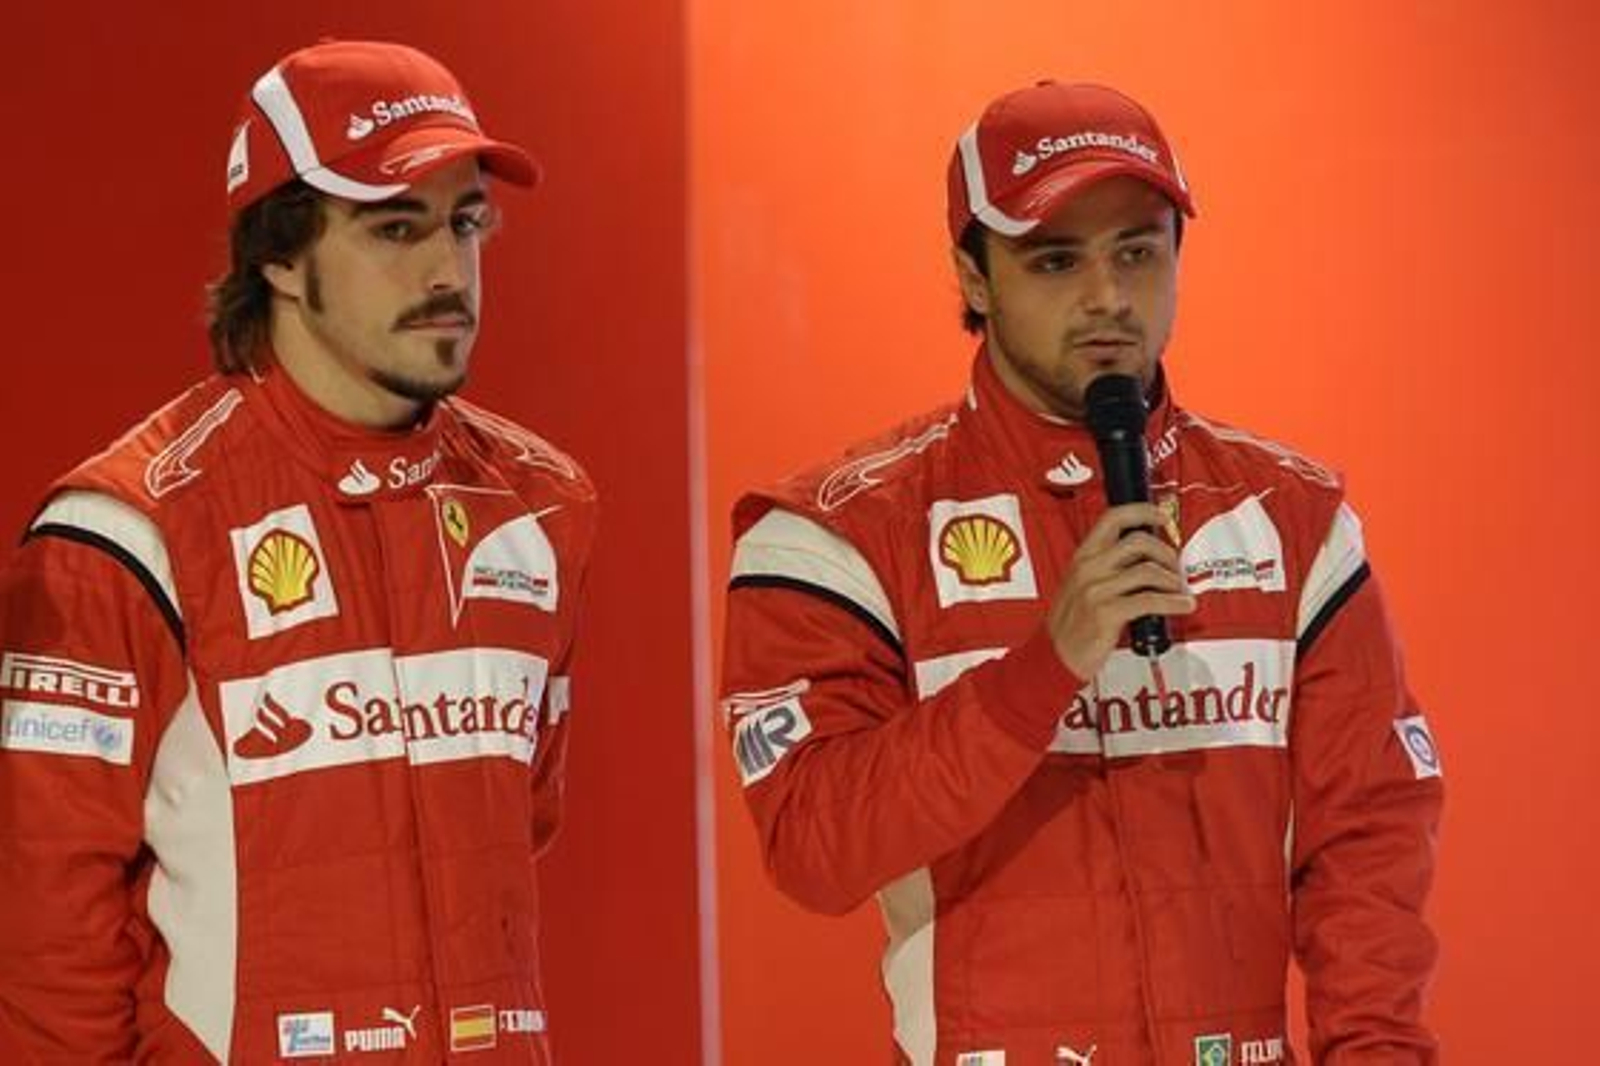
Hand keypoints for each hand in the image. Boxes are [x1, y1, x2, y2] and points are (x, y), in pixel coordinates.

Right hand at [1045, 503, 1195, 678]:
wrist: (1053, 656)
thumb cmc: (1068, 625)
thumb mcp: (1078, 585)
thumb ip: (1104, 567)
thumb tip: (1143, 557)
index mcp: (1082, 557)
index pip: (1113, 519)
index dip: (1143, 511)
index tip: (1161, 516)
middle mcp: (1088, 569)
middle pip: (1139, 542)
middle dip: (1166, 552)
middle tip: (1175, 566)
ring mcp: (1096, 590)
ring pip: (1148, 571)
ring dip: (1172, 580)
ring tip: (1178, 590)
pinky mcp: (1106, 613)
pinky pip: (1150, 600)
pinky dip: (1174, 602)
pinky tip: (1182, 605)